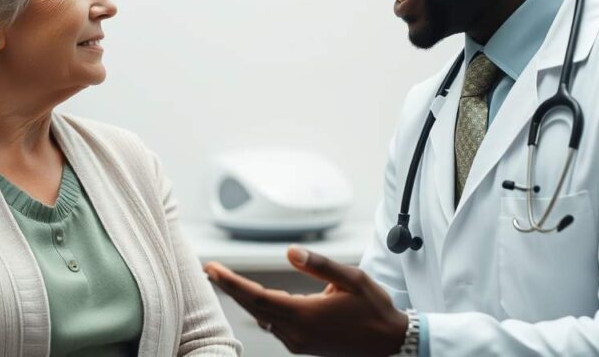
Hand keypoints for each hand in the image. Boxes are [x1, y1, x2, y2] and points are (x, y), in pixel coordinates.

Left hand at [204, 246, 407, 356]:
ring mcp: (298, 342)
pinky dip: (262, 309)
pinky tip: (257, 298)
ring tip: (226, 280)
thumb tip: (289, 252)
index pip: (257, 297)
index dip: (231, 283)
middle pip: (253, 308)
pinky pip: (274, 325)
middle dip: (230, 288)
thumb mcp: (352, 279)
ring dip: (244, 299)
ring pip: (262, 317)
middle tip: (210, 269)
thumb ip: (319, 265)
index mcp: (305, 315)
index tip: (212, 269)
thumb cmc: (374, 308)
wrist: (389, 344)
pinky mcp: (302, 345)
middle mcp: (296, 333)